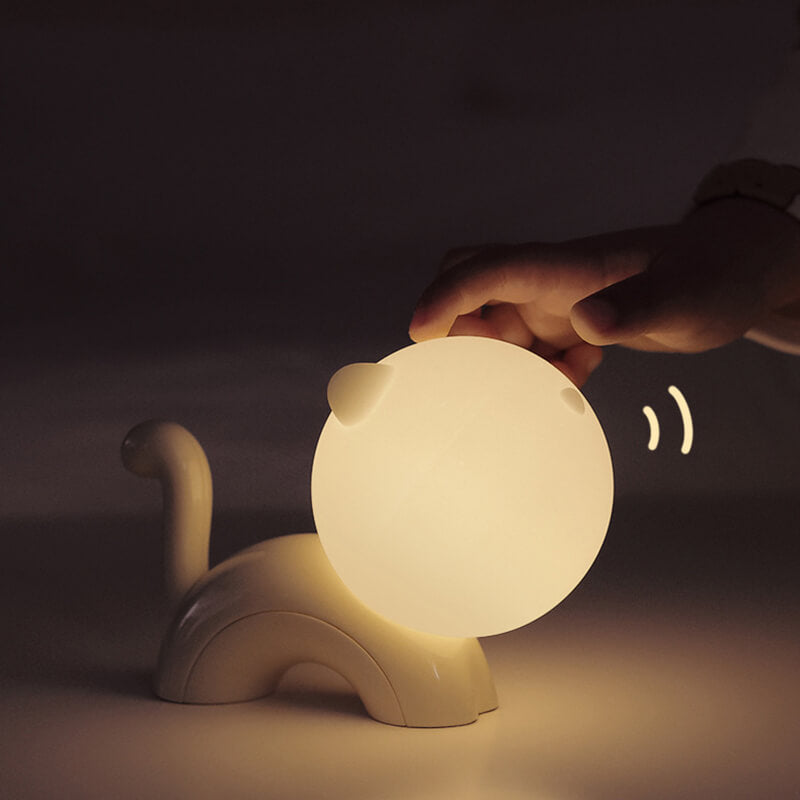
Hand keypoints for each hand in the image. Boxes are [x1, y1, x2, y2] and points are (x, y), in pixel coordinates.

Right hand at [409, 198, 799, 385]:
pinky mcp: (568, 324)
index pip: (487, 270)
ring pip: (496, 327)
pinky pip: (530, 350)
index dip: (445, 298)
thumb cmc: (713, 274)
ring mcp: (556, 303)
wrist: (734, 272)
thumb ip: (638, 306)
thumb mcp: (686, 297)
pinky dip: (540, 371)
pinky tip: (579, 375)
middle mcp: (549, 283)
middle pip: (468, 286)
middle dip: (454, 325)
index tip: (419, 332)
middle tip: (481, 367)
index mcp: (566, 267)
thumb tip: (585, 321)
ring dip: (504, 361)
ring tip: (552, 378)